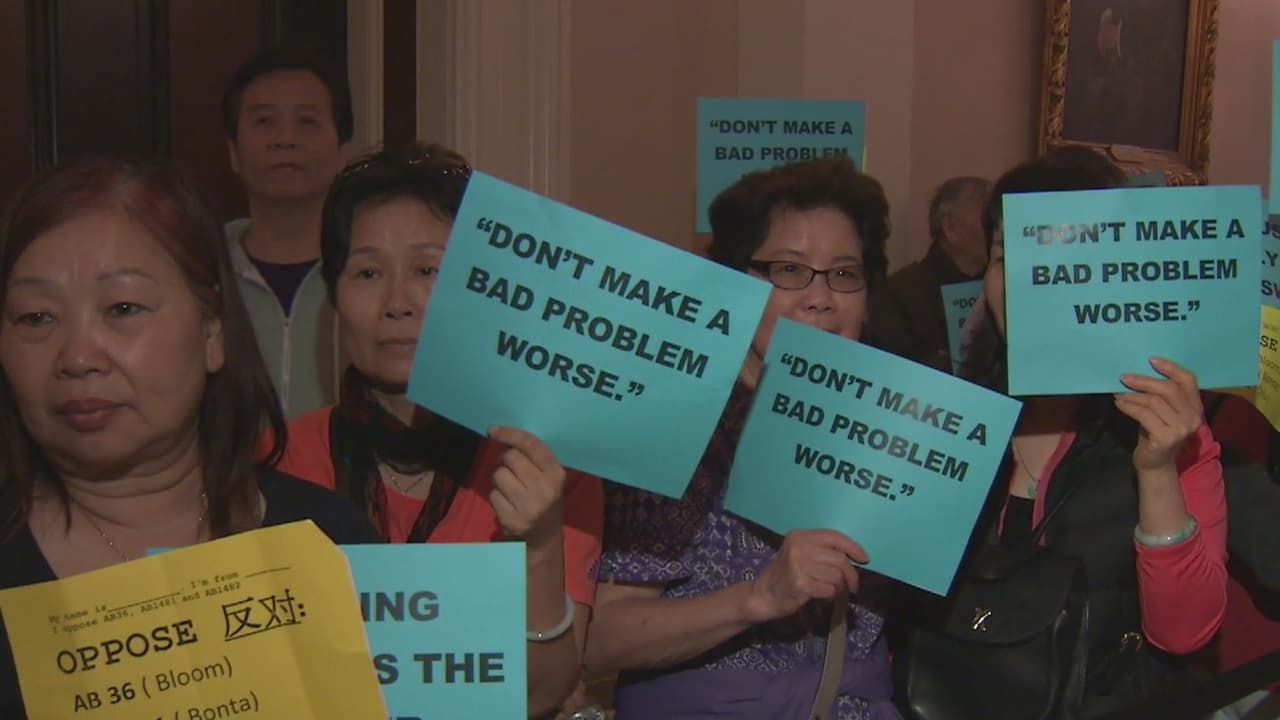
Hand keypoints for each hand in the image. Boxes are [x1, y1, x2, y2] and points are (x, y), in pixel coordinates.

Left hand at [487, 427, 565, 547]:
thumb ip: (533, 457)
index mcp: (556, 474)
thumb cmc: (545, 498)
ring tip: (510, 488)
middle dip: (504, 460)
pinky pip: (492, 495)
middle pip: (510, 457)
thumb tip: (502, 434)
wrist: (545, 537)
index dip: (509, 433)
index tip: (493, 431)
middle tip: (509, 469)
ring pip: (498, 475)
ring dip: (499, 479)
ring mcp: (528, 506)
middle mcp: (544, 489)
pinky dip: (496, 496)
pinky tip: (507, 503)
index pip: (530, 445)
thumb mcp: (549, 477)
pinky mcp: (512, 520)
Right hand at [743, 529, 867, 623]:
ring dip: (840, 587)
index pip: (834, 537)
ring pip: (837, 576)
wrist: (763, 595)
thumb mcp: (799, 554)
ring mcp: (798, 566)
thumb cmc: (785, 575)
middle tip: (852, 585)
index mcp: (799, 536)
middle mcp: (798, 548)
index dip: (853, 547)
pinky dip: (831, 595)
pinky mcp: (801, 585)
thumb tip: (854, 557)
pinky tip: (822, 595)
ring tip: (832, 590)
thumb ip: (821, 551)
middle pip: (840, 559)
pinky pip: (830, 589)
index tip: (864, 559)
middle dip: (851, 574)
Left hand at [1115, 357, 1203, 471]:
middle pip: (1169, 389)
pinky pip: (1144, 414)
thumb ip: (1160, 396)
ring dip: (1132, 395)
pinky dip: (1129, 407)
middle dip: (1144, 381)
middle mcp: (1193, 417)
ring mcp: (1181, 429)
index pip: (1188, 380)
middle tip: (1124, 377)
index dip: (1170, 367)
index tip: (1150, 360)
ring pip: (1154, 401)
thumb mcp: (1163, 412)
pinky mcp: (1166, 438)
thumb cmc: (1156, 433)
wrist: (1156, 464)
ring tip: (1118, 392)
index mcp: (1195, 407)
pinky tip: (1119, 404)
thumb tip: (1136, 373)